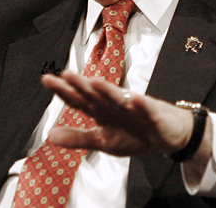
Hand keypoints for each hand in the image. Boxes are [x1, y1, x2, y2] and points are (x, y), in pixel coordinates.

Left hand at [41, 70, 208, 159]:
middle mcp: (114, 104)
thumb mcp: (103, 141)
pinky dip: (141, 104)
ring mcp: (133, 107)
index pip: (78, 99)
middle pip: (95, 93)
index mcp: (100, 110)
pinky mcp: (153, 114)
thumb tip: (50, 137)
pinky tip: (136, 99)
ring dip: (107, 90)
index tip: (47, 80)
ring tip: (94, 83)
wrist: (169, 135)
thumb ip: (77, 138)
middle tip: (66, 75)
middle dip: (81, 84)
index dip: (63, 90)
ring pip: (119, 98)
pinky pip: (146, 109)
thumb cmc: (136, 134)